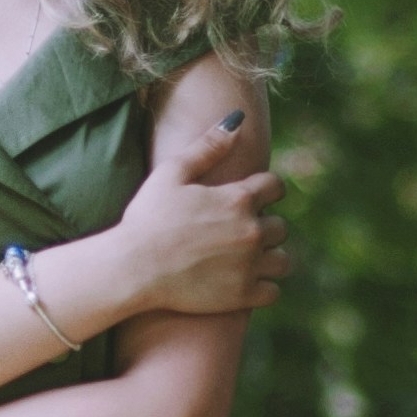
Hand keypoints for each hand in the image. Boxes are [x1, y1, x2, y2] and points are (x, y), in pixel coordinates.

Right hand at [103, 108, 290, 317]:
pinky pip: (273, 291)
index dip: (267, 191)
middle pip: (281, 226)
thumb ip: (208, 146)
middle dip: (264, 226)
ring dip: (269, 257)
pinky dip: (263, 287)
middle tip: (240, 232)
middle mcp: (251, 231)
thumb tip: (237, 120)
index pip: (276, 187)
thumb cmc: (147, 218)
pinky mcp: (243, 296)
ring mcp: (249, 266)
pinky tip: (244, 282)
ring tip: (247, 259)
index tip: (255, 198)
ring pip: (283, 260)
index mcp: (239, 199)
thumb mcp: (172, 173)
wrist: (133, 268)